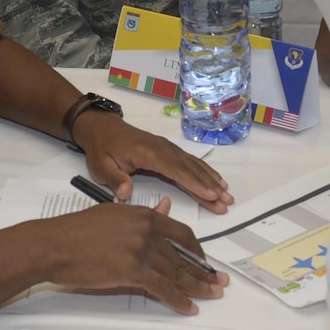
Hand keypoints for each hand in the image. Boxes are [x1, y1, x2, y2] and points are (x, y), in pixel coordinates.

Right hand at [31, 200, 227, 314]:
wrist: (53, 244)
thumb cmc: (77, 231)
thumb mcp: (114, 214)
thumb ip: (143, 215)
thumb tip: (166, 207)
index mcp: (144, 215)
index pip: (181, 234)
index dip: (196, 251)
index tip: (204, 262)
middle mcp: (147, 230)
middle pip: (184, 255)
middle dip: (205, 271)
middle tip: (221, 283)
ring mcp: (140, 250)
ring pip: (177, 272)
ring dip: (197, 287)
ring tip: (212, 296)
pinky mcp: (131, 270)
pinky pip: (162, 287)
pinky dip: (178, 300)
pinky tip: (188, 307)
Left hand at [76, 111, 232, 212]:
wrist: (102, 128)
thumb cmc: (102, 149)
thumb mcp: (101, 166)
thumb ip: (114, 179)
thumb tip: (125, 193)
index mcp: (148, 153)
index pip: (175, 170)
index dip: (194, 183)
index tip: (210, 195)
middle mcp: (163, 149)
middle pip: (190, 169)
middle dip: (209, 186)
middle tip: (226, 201)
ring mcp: (168, 149)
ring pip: (194, 166)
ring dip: (212, 180)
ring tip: (227, 194)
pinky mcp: (169, 151)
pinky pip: (190, 162)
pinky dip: (205, 172)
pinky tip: (216, 181)